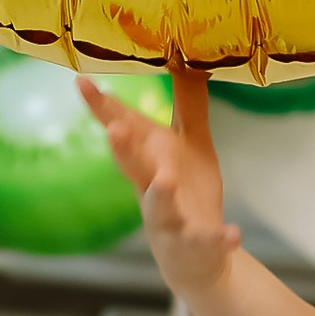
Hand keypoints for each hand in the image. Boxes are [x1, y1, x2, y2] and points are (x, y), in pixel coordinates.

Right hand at [80, 62, 239, 296]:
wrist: (197, 256)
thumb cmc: (187, 191)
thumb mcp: (190, 143)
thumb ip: (187, 103)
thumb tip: (186, 58)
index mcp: (150, 160)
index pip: (124, 130)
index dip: (102, 108)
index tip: (81, 81)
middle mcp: (152, 188)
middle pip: (133, 168)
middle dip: (123, 149)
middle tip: (114, 128)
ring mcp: (172, 219)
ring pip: (160, 206)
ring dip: (161, 194)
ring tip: (164, 179)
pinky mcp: (198, 243)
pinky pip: (208, 241)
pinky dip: (219, 238)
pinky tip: (233, 232)